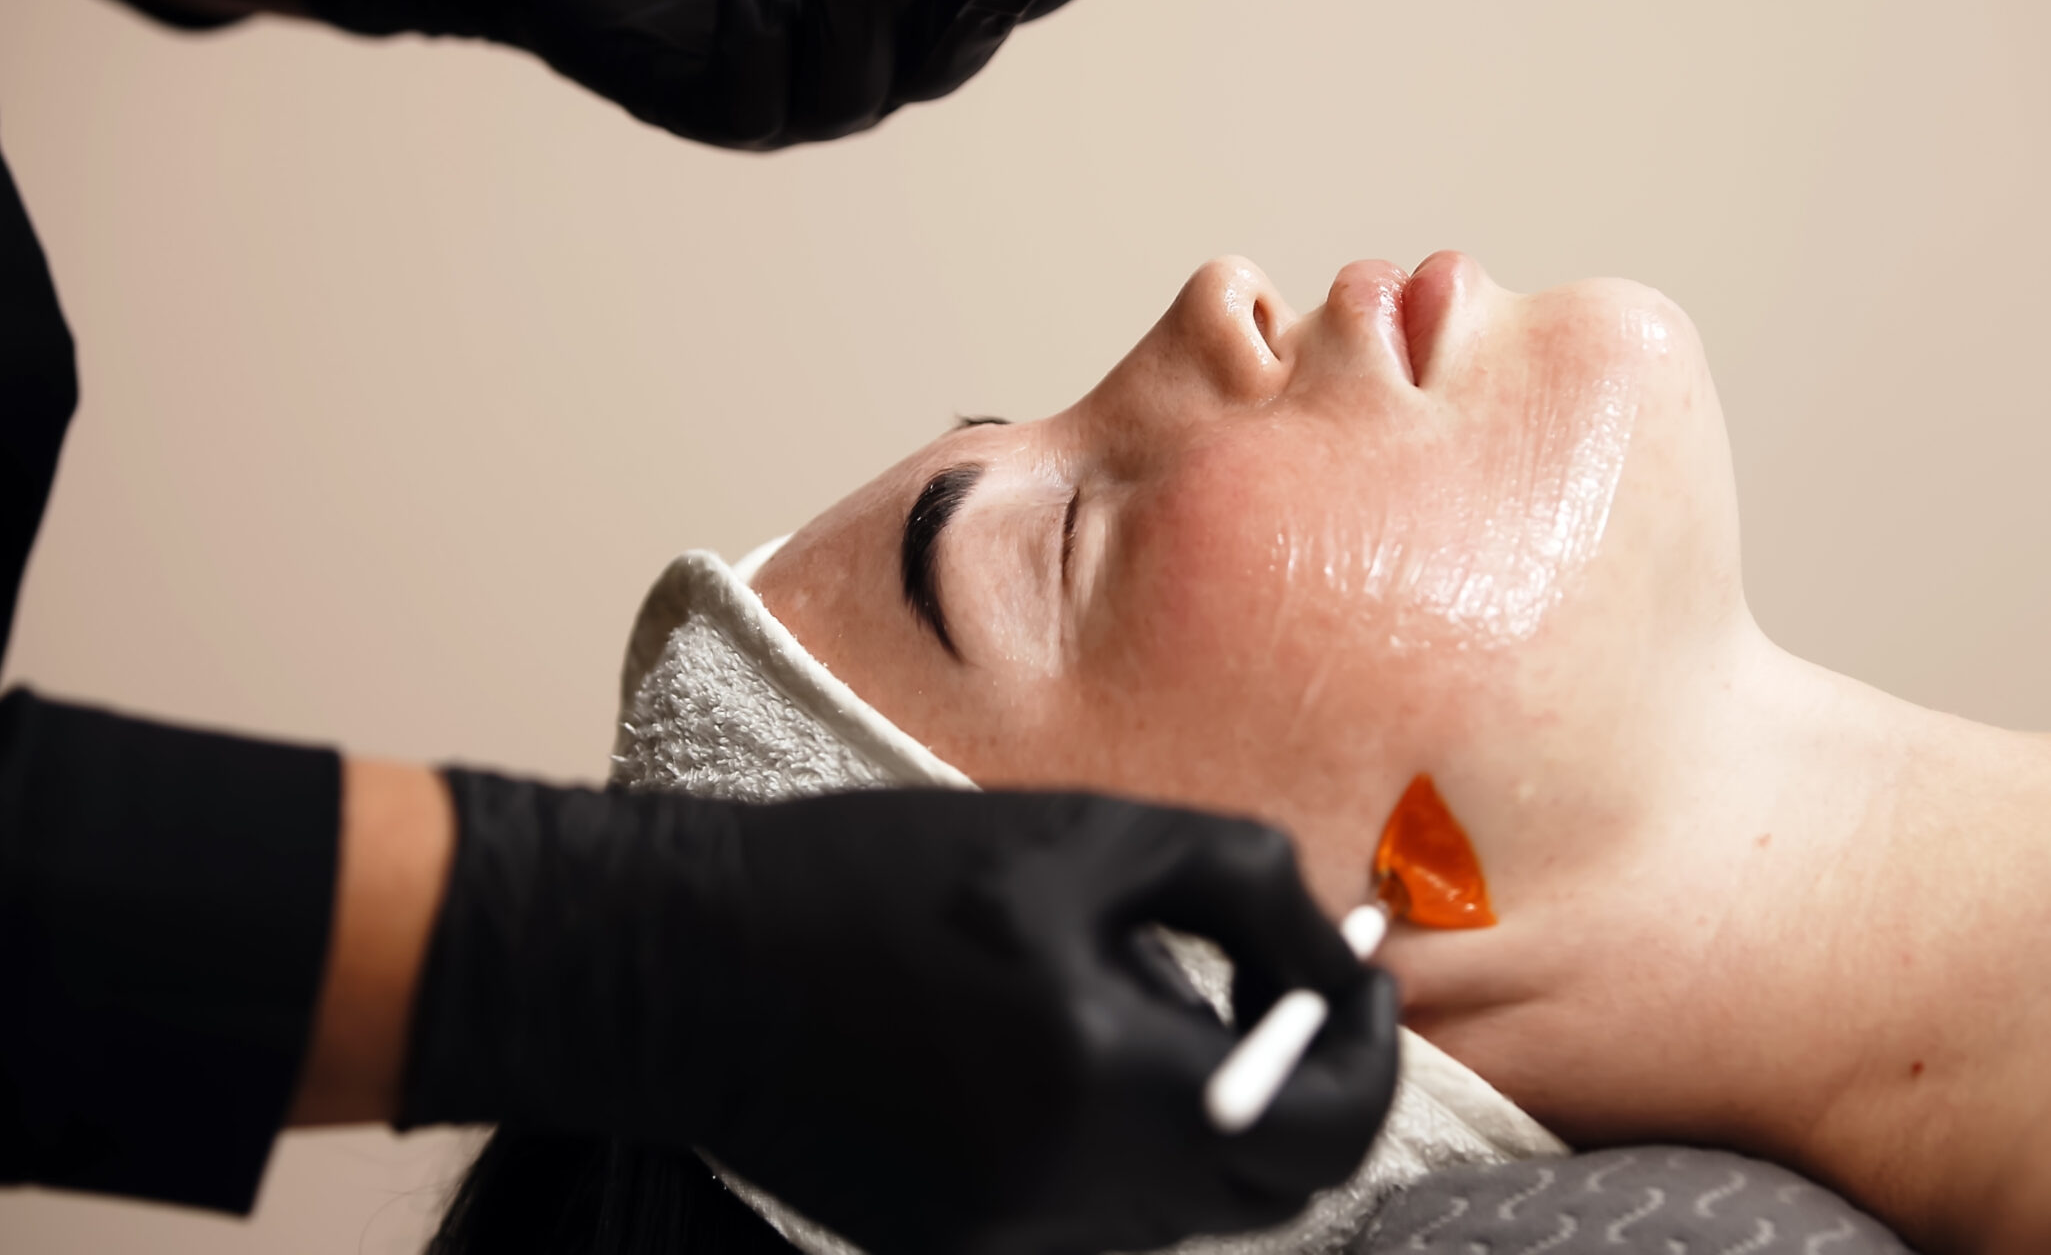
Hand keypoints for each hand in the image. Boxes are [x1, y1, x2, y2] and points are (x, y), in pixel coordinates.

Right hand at [401, 776, 1398, 1254]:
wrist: (680, 963)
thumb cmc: (876, 875)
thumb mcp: (1083, 836)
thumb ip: (1244, 886)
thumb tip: (1340, 955)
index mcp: (1110, 1089)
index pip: (1325, 1134)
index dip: (1370, 1053)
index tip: (1360, 976)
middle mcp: (1071, 1199)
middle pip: (1268, 1188)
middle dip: (1302, 1087)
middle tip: (1282, 984)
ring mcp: (1007, 1242)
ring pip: (1185, 1206)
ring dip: (1212, 1113)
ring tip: (1145, 996)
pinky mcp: (954, 1247)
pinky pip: (1095, 1213)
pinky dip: (1124, 1142)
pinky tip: (1058, 1048)